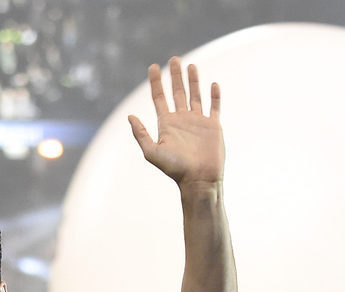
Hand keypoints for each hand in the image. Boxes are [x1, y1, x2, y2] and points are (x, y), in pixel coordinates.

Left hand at [128, 58, 223, 186]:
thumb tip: (130, 116)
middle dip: (175, 76)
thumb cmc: (175, 169)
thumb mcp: (153, 152)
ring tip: (191, 66)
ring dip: (193, 81)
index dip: (155, 82)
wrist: (199, 180)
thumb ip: (141, 134)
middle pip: (177, 92)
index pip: (159, 98)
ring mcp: (198, 122)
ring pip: (195, 96)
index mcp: (167, 124)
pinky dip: (214, 96)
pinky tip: (213, 85)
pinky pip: (214, 107)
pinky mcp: (212, 126)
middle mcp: (181, 120)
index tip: (153, 67)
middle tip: (174, 59)